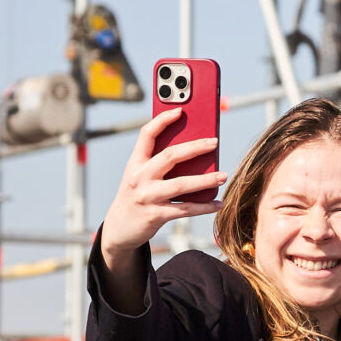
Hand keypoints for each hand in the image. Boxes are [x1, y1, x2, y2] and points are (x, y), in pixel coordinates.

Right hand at [99, 109, 226, 280]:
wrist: (118, 229)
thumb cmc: (136, 196)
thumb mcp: (139, 176)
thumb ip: (158, 164)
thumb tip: (195, 153)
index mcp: (135, 163)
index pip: (146, 135)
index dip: (162, 121)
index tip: (180, 110)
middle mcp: (139, 177)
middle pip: (170, 156)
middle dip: (195, 147)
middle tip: (214, 142)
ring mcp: (147, 196)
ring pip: (181, 184)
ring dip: (205, 179)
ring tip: (223, 175)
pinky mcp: (155, 215)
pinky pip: (185, 209)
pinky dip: (204, 206)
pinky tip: (217, 203)